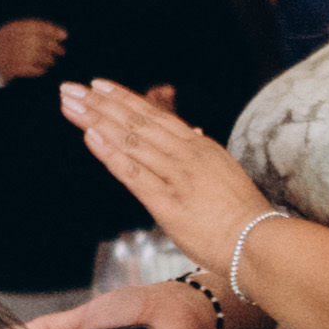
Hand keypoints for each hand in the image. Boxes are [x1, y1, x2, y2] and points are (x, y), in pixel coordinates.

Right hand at [0, 16, 70, 86]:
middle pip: (43, 43)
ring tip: (51, 62)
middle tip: (62, 52)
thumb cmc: (8, 43)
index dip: (54, 31)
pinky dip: (41, 70)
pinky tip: (42, 70)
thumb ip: (36, 28)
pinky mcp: (15, 69)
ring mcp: (16, 55)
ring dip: (50, 60)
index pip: (40, 27)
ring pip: (41, 58)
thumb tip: (64, 34)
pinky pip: (35, 70)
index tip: (64, 36)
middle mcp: (17, 40)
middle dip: (56, 48)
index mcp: (16, 28)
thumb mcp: (16, 29)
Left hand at [63, 82, 260, 274]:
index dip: (124, 99)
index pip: (155, 115)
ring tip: (70, 104)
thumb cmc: (243, 215)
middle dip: (100, 103)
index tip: (98, 86)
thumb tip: (193, 133)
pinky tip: (89, 135)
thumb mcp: (225, 173)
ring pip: (130, 140)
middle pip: (136, 122)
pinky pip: (133, 172)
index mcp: (200, 147)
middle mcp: (187, 154)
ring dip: (96, 120)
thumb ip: (203, 153)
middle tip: (70, 88)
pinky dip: (110, 152)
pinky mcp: (167, 201)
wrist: (257, 243)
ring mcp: (176, 176)